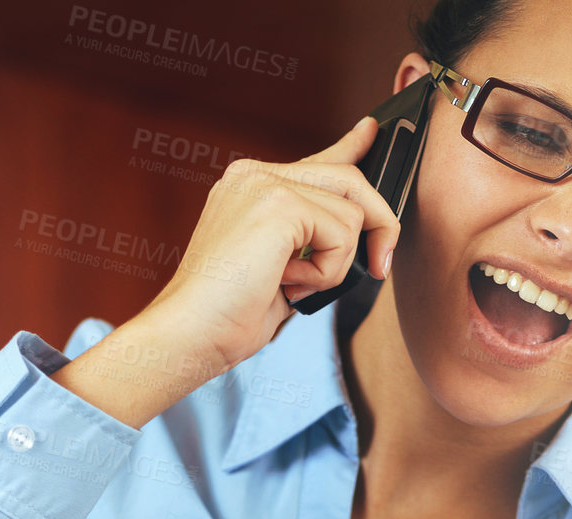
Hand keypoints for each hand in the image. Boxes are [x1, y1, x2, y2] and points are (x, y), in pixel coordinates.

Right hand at [142, 116, 399, 375]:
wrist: (191, 332)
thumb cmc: (227, 316)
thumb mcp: (281, 271)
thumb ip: (310, 243)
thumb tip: (356, 240)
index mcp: (250, 187)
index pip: (315, 161)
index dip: (350, 148)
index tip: (371, 133)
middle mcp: (256, 176)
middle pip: (347, 179)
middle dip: (379, 224)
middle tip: (380, 267)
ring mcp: (265, 184)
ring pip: (351, 212)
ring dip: (336, 264)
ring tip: (295, 285)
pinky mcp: (279, 203)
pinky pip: (342, 233)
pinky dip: (327, 271)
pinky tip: (290, 283)